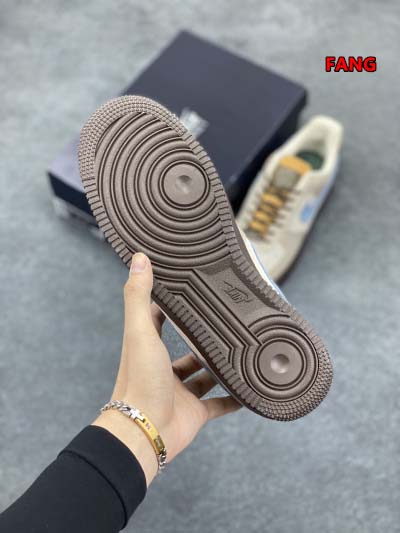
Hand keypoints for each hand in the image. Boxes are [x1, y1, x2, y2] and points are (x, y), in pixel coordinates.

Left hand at [94, 253, 239, 484]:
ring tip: (245, 347)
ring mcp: (181, 391)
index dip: (172, 304)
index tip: (191, 288)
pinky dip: (235, 397)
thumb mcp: (140, 332)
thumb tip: (138, 257)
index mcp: (149, 348)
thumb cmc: (139, 379)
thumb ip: (138, 296)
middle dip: (205, 335)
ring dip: (221, 364)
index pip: (159, 319)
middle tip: (229, 319)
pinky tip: (250, 386)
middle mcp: (165, 369)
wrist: (144, 433)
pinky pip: (220, 404)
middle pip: (188, 348)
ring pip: (205, 375)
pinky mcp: (196, 412)